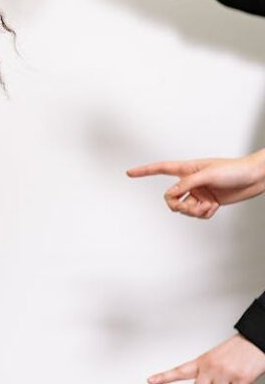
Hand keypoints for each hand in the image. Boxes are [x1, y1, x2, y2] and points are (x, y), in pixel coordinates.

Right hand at [127, 151, 264, 217]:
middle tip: (188, 205)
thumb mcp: (208, 174)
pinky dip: (205, 214)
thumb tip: (171, 192)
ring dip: (195, 211)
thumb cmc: (233, 170)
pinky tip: (215, 207)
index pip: (161, 169)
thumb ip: (188, 183)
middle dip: (178, 205)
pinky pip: (198, 215)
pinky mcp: (208, 203)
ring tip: (209, 205)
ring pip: (184, 209)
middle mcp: (190, 182)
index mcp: (188, 169)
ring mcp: (198, 193)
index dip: (144, 171)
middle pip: (170, 197)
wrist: (253, 179)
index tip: (130, 173)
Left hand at [148, 334, 264, 383]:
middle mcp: (211, 367)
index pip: (180, 370)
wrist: (256, 340)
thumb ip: (209, 373)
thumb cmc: (239, 350)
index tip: (150, 380)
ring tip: (234, 383)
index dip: (164, 377)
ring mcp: (225, 373)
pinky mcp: (240, 378)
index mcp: (203, 361)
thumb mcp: (217, 358)